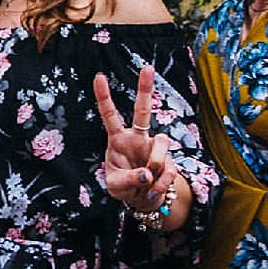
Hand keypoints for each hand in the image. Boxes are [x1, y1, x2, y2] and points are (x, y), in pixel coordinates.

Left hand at [94, 68, 177, 216]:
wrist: (142, 201)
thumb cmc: (123, 187)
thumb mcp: (116, 187)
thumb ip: (128, 179)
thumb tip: (147, 174)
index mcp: (118, 140)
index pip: (110, 115)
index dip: (104, 97)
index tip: (99, 77)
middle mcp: (137, 138)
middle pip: (142, 110)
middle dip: (145, 89)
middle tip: (148, 67)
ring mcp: (154, 148)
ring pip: (162, 141)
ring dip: (155, 163)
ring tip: (146, 182)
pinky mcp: (169, 161)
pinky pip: (168, 169)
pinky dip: (160, 184)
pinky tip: (151, 192)